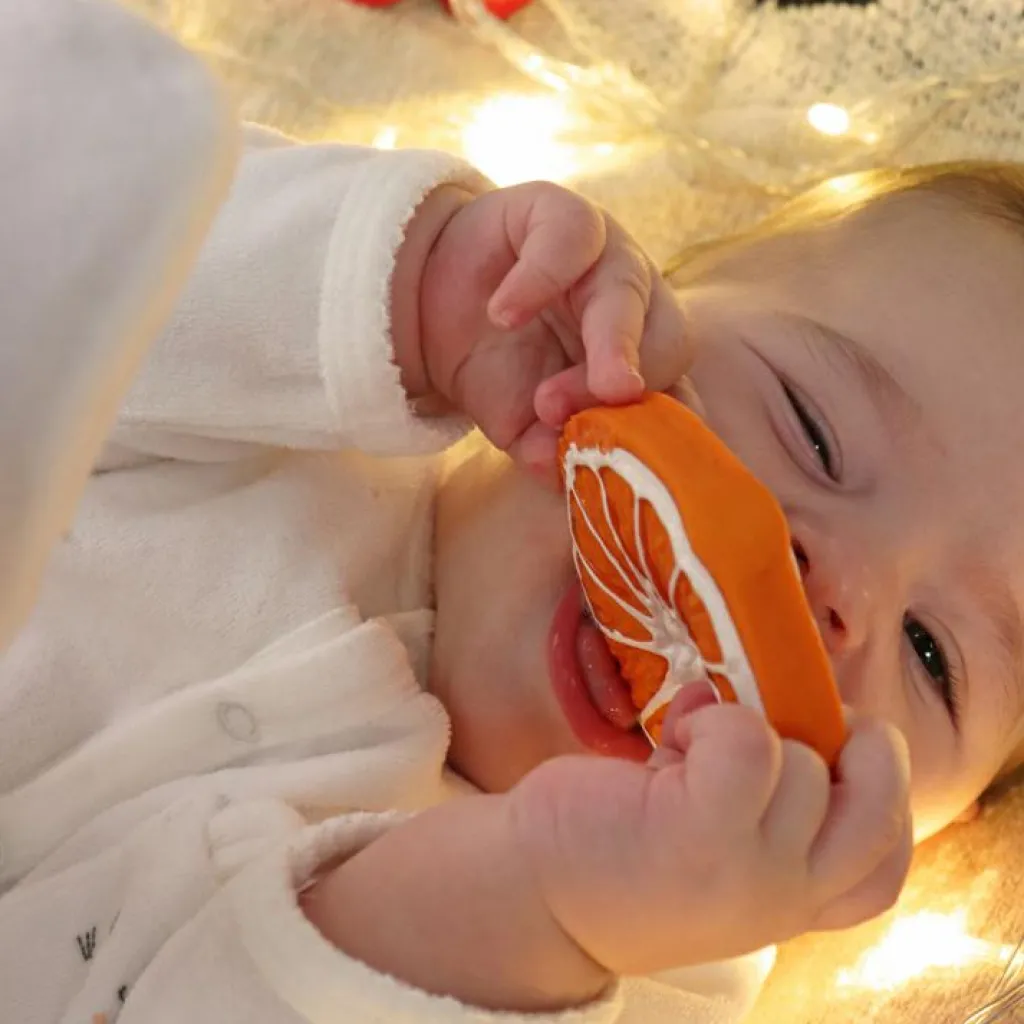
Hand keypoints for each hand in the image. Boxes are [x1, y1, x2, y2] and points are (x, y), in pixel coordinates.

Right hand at [397, 181, 688, 473]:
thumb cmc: (489, 364)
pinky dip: (539, 279)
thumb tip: (558, 473)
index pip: (676, 393)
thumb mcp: (516, 421)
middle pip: (668, 338)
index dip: (660, 431)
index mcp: (640, 358)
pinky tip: (504, 313)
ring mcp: (604, 252)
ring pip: (629, 288)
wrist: (426, 305)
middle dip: (631, 385)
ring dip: (604, 343)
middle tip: (591, 415)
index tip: (632, 464)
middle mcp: (636, 304)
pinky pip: (572, 237)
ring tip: (548, 395)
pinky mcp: (560, 209)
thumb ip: (544, 446)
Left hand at [507, 684, 913, 975]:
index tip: (837, 755)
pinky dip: (712, 719)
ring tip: (686, 746)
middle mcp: (785, 898)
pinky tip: (673, 737)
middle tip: (778, 727)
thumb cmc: (620, 849)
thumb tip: (763, 694)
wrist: (532, 892)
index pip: (887, 867)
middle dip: (843, 746)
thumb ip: (760, 794)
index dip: (882, 795)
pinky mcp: (699, 832)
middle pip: (871, 799)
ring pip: (802, 760)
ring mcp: (749, 870)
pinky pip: (746, 741)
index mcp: (793, 904)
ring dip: (745, 729)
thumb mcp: (715, 841)